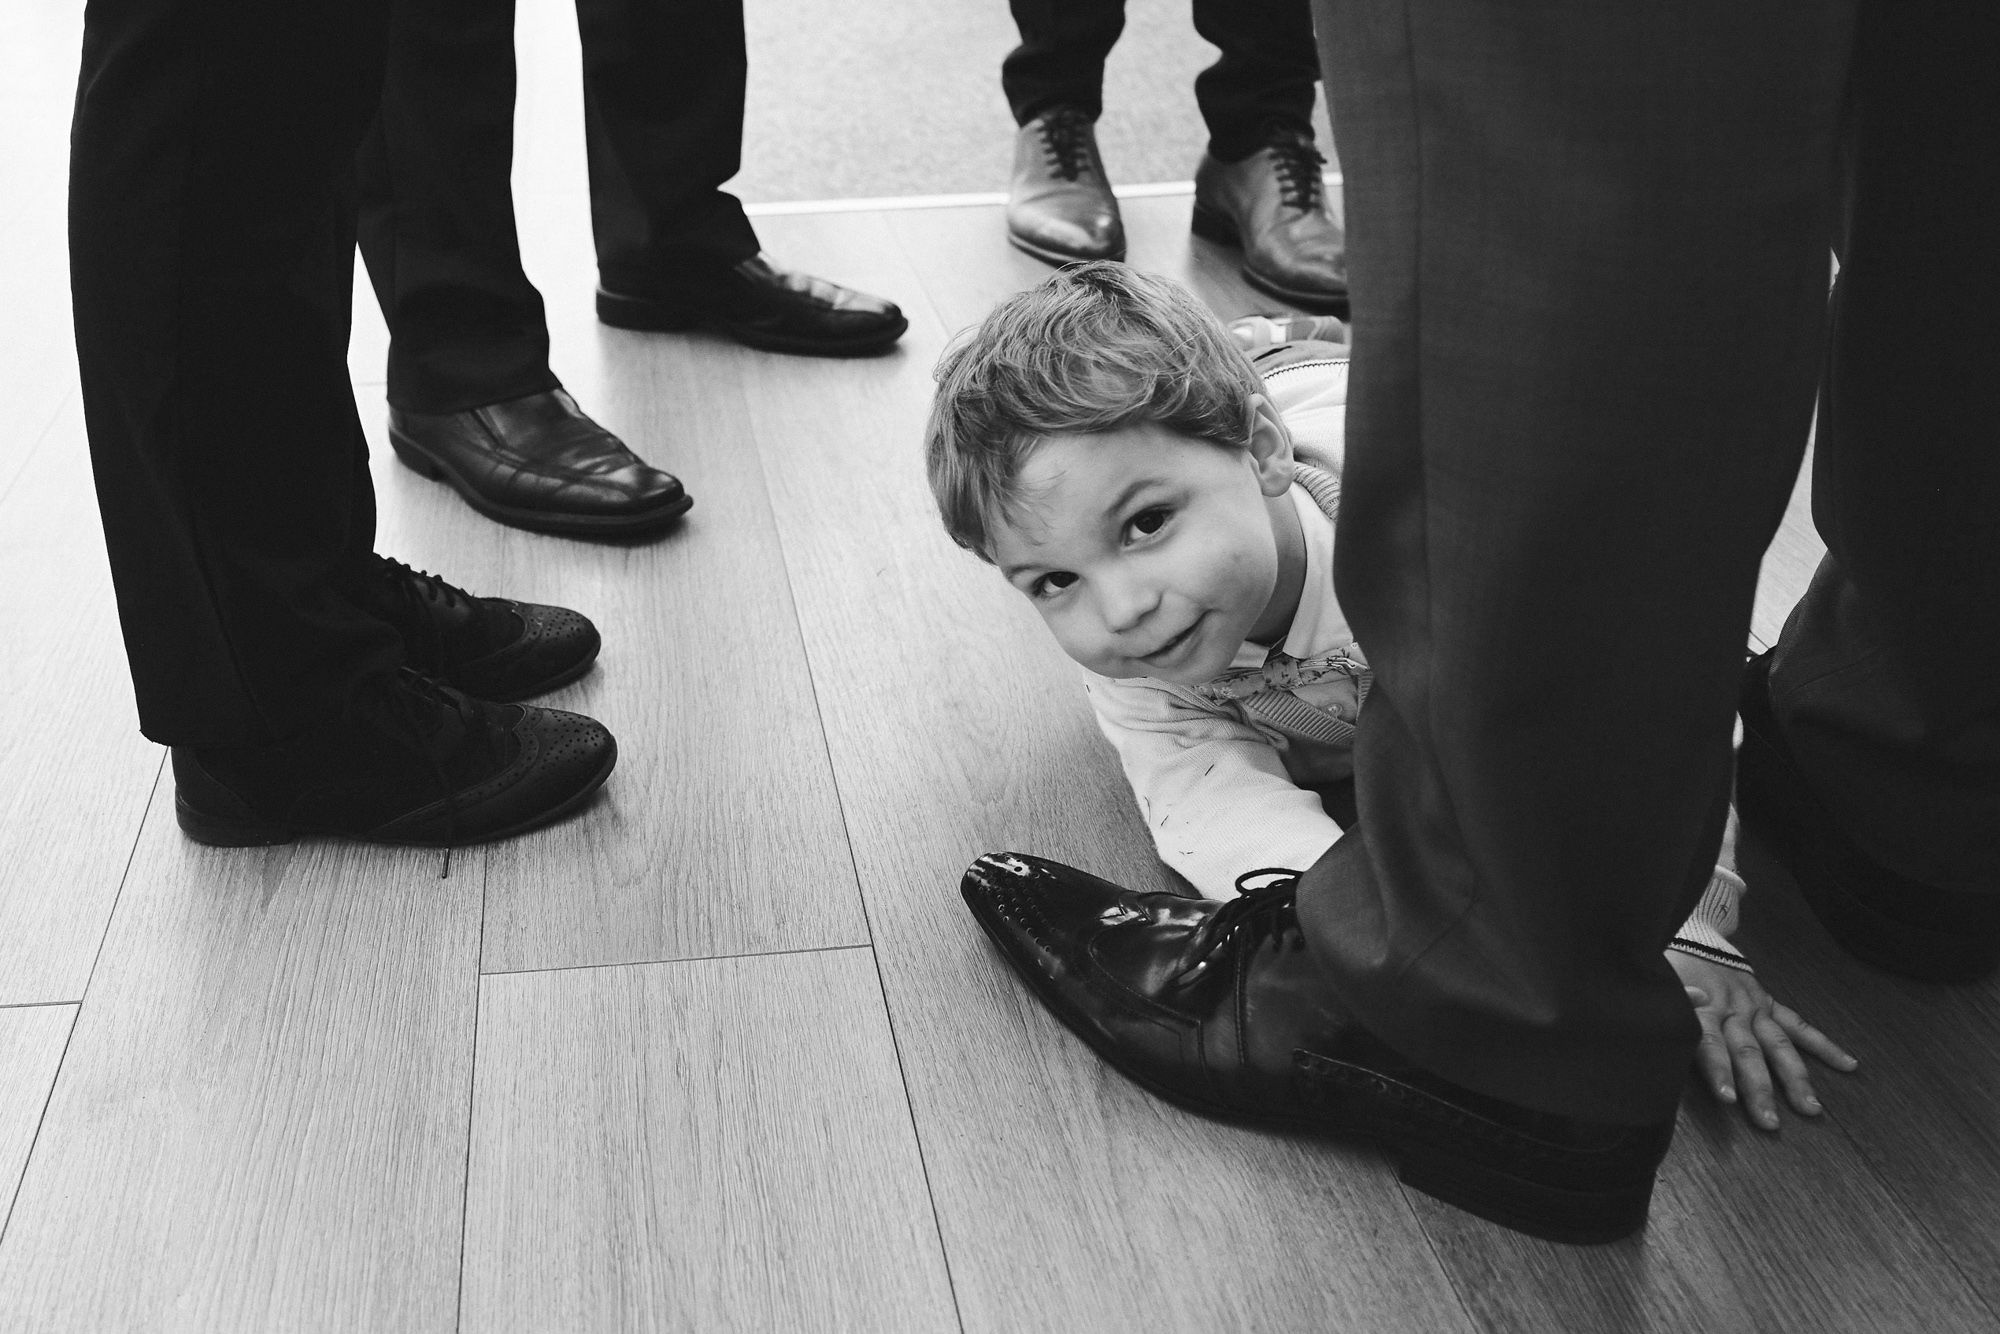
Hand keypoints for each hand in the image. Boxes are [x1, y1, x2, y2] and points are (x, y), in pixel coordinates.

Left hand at [1667, 950, 1857, 1129]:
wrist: (1690, 933)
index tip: (1729, 1099)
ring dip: (1794, 1078)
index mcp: (1702, 1010)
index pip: (1709, 1045)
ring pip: (1778, 1046)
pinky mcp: (1769, 1002)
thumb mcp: (1660, 990)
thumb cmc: (1669, 969)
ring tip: (1811, 1108)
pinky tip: (1848, 1064)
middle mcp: (1732, 1011)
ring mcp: (1755, 1007)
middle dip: (1759, 1089)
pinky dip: (1824, 1044)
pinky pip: (1798, 1025)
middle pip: (1747, 1054)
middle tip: (1769, 1122)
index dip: (1719, 1072)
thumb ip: (1671, 1012)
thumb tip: (1667, 1031)